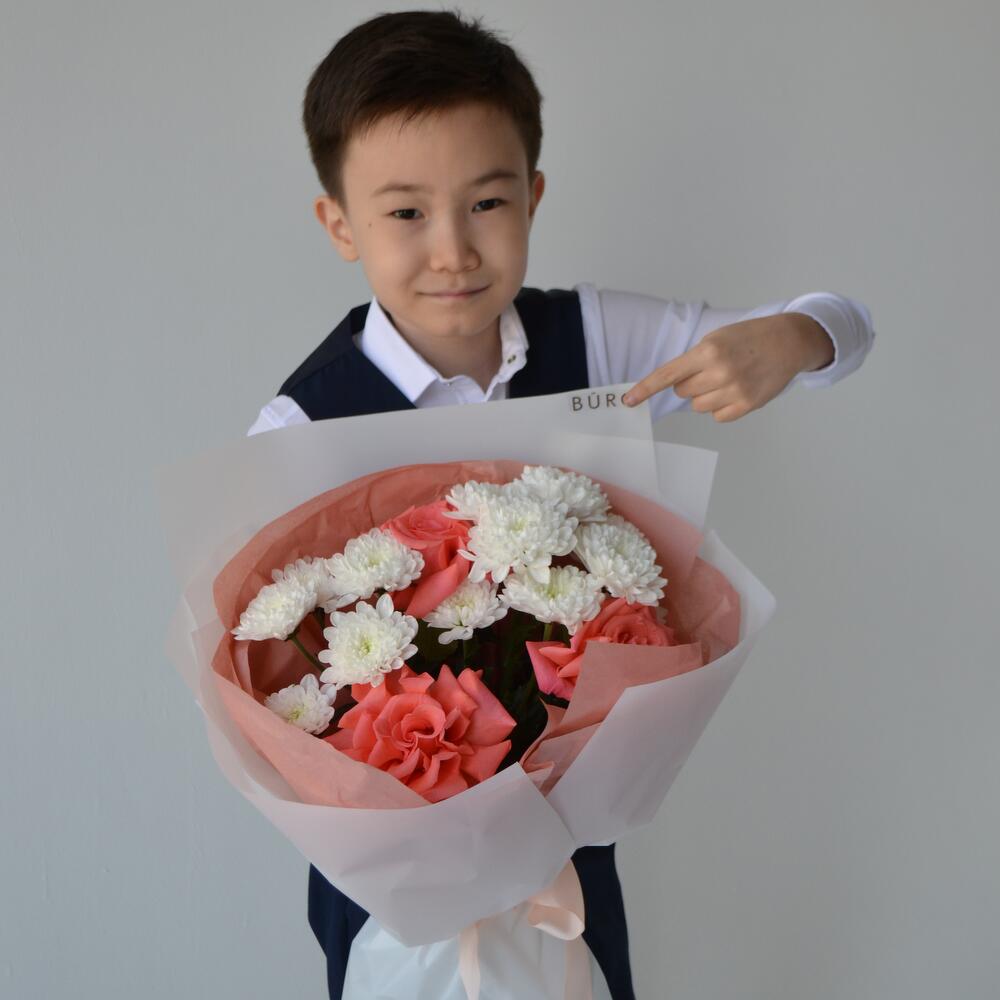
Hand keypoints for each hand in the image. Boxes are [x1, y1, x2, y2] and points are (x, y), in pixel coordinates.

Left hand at [621, 313, 833, 421]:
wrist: (789, 342)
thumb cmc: (749, 338)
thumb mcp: (718, 338)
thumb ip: (695, 360)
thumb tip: (674, 385)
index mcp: (708, 351)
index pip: (668, 375)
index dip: (645, 389)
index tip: (628, 401)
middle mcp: (720, 372)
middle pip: (683, 392)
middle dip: (690, 383)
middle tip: (711, 370)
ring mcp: (734, 390)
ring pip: (698, 406)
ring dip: (706, 396)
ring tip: (728, 378)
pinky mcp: (747, 405)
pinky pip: (717, 416)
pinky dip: (721, 407)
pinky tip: (736, 390)